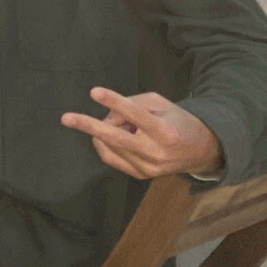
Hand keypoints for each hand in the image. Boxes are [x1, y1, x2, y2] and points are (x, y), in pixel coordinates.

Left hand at [61, 88, 224, 179]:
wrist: (200, 151)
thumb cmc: (177, 121)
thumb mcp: (160, 104)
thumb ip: (133, 103)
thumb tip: (108, 115)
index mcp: (166, 132)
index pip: (136, 115)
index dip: (114, 102)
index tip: (94, 91)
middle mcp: (156, 153)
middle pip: (116, 138)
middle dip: (89, 126)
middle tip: (66, 118)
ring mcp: (148, 168)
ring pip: (110, 145)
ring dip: (107, 129)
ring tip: (125, 125)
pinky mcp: (140, 175)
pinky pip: (111, 157)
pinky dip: (106, 143)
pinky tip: (115, 135)